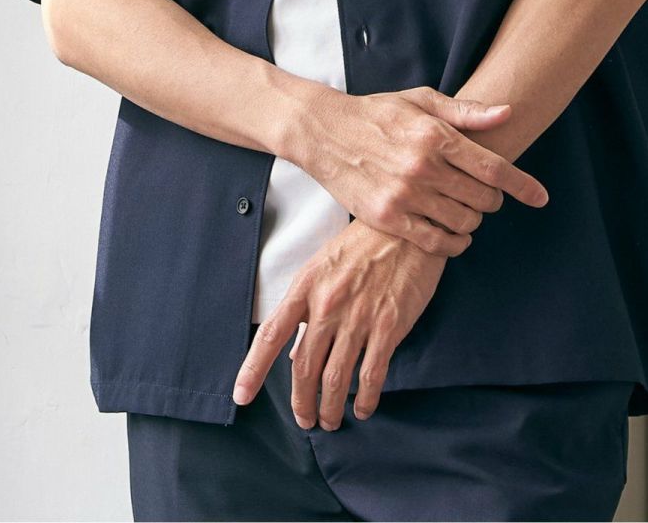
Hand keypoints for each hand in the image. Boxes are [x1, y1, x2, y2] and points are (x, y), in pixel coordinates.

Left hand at [231, 217, 446, 428]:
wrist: (405, 227)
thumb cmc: (363, 244)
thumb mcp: (324, 266)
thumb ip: (308, 306)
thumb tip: (296, 349)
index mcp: (306, 286)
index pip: (271, 334)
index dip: (253, 369)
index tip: (241, 395)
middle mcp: (327, 304)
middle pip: (304, 368)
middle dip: (301, 402)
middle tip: (305, 419)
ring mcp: (358, 317)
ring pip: (335, 379)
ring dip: (330, 408)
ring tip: (330, 420)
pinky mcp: (388, 326)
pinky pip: (371, 375)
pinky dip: (365, 399)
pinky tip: (363, 407)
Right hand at [295, 87, 547, 256]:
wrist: (324, 132)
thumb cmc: (378, 113)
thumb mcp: (422, 100)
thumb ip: (466, 112)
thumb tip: (508, 113)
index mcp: (435, 134)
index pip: (492, 166)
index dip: (522, 185)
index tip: (541, 197)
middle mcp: (422, 165)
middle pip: (482, 198)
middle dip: (492, 201)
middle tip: (485, 196)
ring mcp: (404, 194)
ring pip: (462, 222)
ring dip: (473, 221)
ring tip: (465, 212)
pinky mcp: (386, 217)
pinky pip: (434, 242)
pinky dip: (452, 243)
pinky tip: (452, 235)